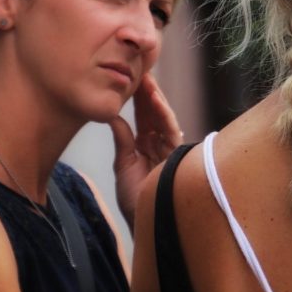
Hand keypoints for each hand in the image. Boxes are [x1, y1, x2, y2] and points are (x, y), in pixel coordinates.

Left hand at [109, 73, 183, 230]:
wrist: (144, 222)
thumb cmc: (135, 200)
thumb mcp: (123, 164)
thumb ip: (122, 140)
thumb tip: (114, 117)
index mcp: (147, 146)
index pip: (143, 116)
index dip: (137, 98)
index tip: (131, 78)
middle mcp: (160, 144)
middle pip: (154, 113)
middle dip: (147, 92)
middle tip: (139, 69)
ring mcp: (169, 149)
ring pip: (163, 117)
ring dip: (155, 98)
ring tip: (146, 78)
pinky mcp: (176, 155)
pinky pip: (171, 129)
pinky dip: (163, 113)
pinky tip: (155, 98)